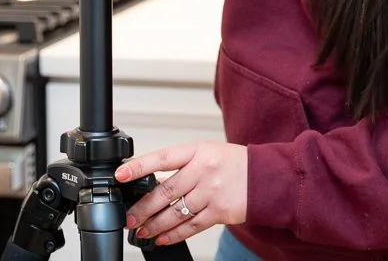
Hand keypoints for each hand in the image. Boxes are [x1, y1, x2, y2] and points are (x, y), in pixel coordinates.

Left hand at [118, 142, 248, 245]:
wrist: (267, 177)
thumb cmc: (234, 164)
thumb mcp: (207, 154)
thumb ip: (183, 167)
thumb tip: (153, 183)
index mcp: (198, 151)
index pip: (162, 157)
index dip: (139, 166)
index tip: (120, 175)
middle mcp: (204, 170)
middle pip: (165, 191)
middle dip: (143, 208)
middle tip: (129, 217)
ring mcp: (212, 192)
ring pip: (175, 212)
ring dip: (155, 225)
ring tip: (141, 231)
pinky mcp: (220, 212)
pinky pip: (191, 226)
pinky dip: (174, 234)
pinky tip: (162, 238)